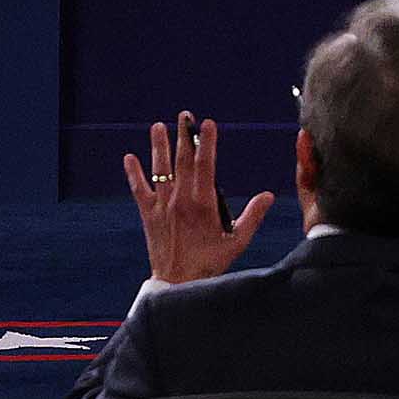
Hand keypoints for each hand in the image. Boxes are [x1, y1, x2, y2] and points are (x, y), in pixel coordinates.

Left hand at [125, 113, 270, 285]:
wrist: (177, 283)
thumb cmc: (209, 264)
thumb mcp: (237, 242)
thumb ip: (253, 217)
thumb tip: (268, 195)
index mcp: (203, 204)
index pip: (206, 165)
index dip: (207, 142)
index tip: (209, 123)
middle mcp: (180, 201)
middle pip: (182, 161)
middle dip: (184, 136)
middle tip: (185, 115)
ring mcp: (162, 206)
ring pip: (160, 170)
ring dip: (158, 146)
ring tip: (157, 126)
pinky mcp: (149, 215)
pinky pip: (139, 190)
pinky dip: (134, 173)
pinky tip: (129, 157)